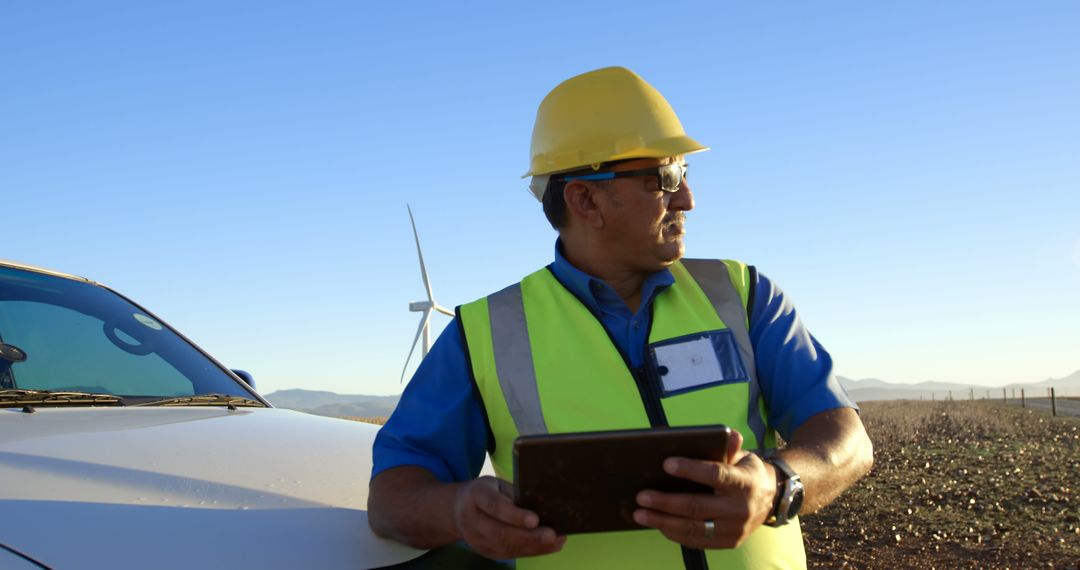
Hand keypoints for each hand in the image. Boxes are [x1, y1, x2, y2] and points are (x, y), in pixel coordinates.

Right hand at [452, 476, 566, 558]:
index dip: (514, 514)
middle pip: (499, 532)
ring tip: (557, 542)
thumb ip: (515, 493)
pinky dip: (531, 551)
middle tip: (551, 535)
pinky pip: (509, 554)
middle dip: (528, 536)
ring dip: (534, 547)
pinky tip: (548, 547)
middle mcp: (471, 519)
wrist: (457, 509)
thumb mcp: (496, 484)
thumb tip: (545, 504)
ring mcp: (476, 539)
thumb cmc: (485, 492)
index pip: (494, 506)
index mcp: (475, 495)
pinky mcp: (484, 552)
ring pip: (505, 547)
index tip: (535, 519)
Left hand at [632, 430, 776, 548]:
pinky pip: (696, 541)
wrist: (770, 501)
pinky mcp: (728, 542)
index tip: (666, 463)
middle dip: (666, 502)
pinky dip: (674, 533)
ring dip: (663, 521)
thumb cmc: (745, 474)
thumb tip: (727, 433)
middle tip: (641, 496)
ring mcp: (734, 529)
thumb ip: (730, 446)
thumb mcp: (742, 457)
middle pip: (697, 506)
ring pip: (693, 527)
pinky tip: (657, 524)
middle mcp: (740, 509)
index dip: (690, 469)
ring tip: (640, 513)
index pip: (715, 475)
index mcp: (744, 483)